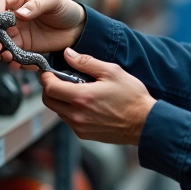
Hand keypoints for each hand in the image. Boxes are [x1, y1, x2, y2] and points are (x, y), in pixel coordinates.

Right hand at [0, 0, 86, 65]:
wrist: (78, 29)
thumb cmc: (65, 9)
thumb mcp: (54, 1)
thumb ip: (37, 5)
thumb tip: (20, 13)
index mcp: (20, 0)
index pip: (0, 2)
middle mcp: (15, 17)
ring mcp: (19, 33)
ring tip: (3, 55)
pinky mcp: (24, 47)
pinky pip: (11, 53)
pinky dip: (9, 59)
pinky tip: (13, 63)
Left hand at [39, 48, 155, 144]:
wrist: (144, 123)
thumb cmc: (132, 97)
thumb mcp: (111, 72)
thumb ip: (86, 62)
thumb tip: (67, 54)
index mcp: (82, 97)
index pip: (50, 87)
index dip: (45, 77)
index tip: (49, 71)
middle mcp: (77, 115)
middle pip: (48, 101)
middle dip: (50, 88)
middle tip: (60, 79)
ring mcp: (80, 127)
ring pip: (58, 111)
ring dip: (61, 100)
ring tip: (78, 91)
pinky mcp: (84, 135)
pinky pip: (68, 120)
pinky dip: (70, 110)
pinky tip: (86, 103)